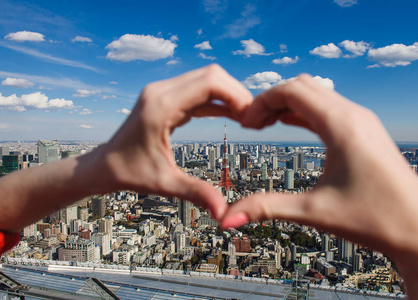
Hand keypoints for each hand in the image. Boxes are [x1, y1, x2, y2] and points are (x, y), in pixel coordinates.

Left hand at [100, 64, 252, 219]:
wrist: (104, 165)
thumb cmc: (128, 173)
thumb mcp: (164, 184)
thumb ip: (196, 193)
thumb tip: (224, 214)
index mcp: (160, 106)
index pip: (209, 83)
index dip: (236, 96)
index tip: (251, 119)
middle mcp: (161, 91)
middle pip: (212, 75)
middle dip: (237, 94)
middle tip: (253, 119)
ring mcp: (163, 92)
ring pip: (207, 80)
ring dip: (229, 96)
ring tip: (246, 119)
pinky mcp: (166, 98)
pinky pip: (198, 91)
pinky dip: (217, 101)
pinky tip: (232, 116)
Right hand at [220, 74, 417, 298]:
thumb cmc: (377, 220)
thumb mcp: (314, 211)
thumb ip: (267, 208)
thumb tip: (228, 218)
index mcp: (342, 126)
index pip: (292, 90)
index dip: (261, 102)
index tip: (245, 124)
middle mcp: (355, 115)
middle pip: (303, 85)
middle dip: (272, 99)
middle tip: (252, 124)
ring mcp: (363, 121)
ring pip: (317, 94)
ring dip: (288, 103)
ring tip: (265, 125)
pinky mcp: (365, 131)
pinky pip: (328, 107)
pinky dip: (304, 111)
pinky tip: (290, 124)